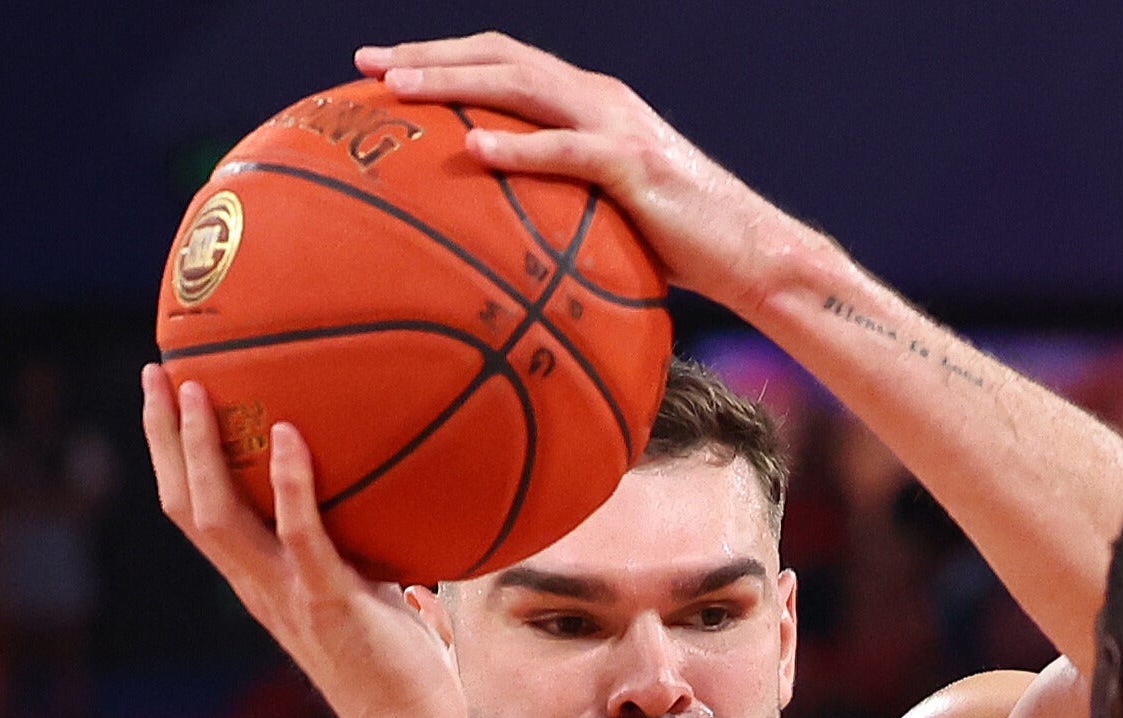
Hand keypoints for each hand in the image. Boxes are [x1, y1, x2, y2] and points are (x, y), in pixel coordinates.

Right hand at [142, 367, 478, 717]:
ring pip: (219, 516)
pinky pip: (300, 534)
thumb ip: (372, 566)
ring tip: (199, 390)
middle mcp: (260, 587)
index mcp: (262, 584)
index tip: (166, 398)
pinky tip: (287, 435)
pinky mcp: (330, 601)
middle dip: (164, 438)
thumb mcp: (376, 601)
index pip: (196, 513)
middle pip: (185, 505)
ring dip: (203, 449)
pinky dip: (289, 484)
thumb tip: (402, 538)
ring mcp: (289, 595)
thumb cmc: (403, 674)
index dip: (173, 457)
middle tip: (157, 372)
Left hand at [357, 33, 814, 316]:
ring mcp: (618, 127)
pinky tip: (473, 149)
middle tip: (368, 65)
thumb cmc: (680, 251)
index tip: (382, 69)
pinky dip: (519, 145)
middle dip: (430, 56)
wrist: (753, 256)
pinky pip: (568, 150)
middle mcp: (601, 99)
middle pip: (502, 57)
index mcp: (591, 104)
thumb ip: (556, 211)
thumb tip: (493, 247)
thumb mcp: (607, 220)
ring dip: (457, 82)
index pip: (505, 62)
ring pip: (524, 85)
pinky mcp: (636, 166)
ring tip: (401, 90)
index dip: (443, 57)